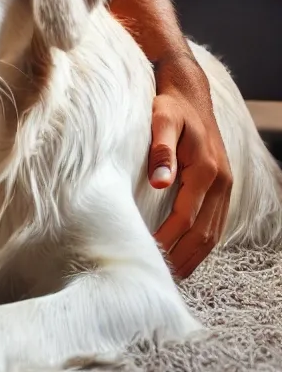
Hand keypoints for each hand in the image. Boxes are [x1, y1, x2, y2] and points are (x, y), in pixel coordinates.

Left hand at [148, 52, 232, 279]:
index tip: (146, 256)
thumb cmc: (170, 105)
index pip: (185, 218)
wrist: (189, 91)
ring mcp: (225, 185)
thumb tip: (160, 183)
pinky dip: (202, 242)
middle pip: (205, 233)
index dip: (166, 239)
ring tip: (173, 275)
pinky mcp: (221, 185)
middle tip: (161, 280)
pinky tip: (185, 252)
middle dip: (183, 258)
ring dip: (194, 255)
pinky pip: (214, 222)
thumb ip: (161, 150)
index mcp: (207, 170)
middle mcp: (222, 182)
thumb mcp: (161, 120)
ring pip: (213, 232)